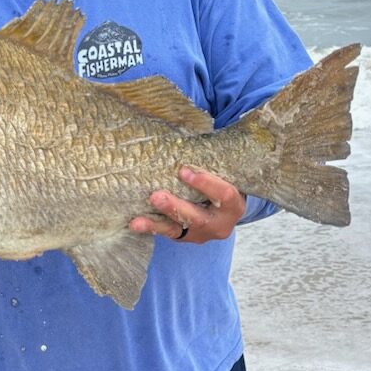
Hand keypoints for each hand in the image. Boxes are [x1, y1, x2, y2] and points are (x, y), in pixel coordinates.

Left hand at [128, 166, 245, 244]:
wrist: (225, 209)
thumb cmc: (223, 182)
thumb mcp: (224, 174)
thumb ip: (211, 162)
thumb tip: (186, 132)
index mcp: (234, 206)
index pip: (224, 195)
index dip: (205, 183)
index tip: (184, 170)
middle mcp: (219, 224)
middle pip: (197, 218)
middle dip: (176, 207)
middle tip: (156, 196)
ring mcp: (201, 234)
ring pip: (178, 230)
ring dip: (157, 223)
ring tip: (138, 221)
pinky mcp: (185, 238)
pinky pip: (167, 234)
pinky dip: (151, 228)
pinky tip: (135, 225)